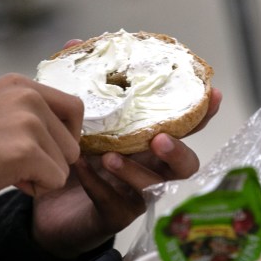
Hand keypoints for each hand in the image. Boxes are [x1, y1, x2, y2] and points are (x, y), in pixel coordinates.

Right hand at [0, 73, 82, 197]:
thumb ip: (30, 114)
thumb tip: (70, 136)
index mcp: (20, 84)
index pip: (74, 108)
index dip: (65, 135)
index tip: (43, 148)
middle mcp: (28, 96)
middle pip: (73, 141)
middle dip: (50, 160)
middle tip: (14, 162)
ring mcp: (28, 121)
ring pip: (66, 163)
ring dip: (42, 175)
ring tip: (7, 168)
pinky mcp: (27, 150)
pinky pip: (56, 180)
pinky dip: (36, 188)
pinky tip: (8, 179)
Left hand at [31, 87, 222, 256]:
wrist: (46, 198)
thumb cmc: (71, 153)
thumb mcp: (74, 115)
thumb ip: (79, 83)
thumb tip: (74, 44)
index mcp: (150, 141)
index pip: (185, 126)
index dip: (203, 113)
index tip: (214, 94)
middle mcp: (151, 168)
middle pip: (185, 165)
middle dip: (177, 151)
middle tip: (159, 139)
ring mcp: (136, 194)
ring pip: (152, 187)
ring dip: (135, 170)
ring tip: (110, 156)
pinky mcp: (114, 215)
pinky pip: (114, 202)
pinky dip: (98, 184)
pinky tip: (81, 168)